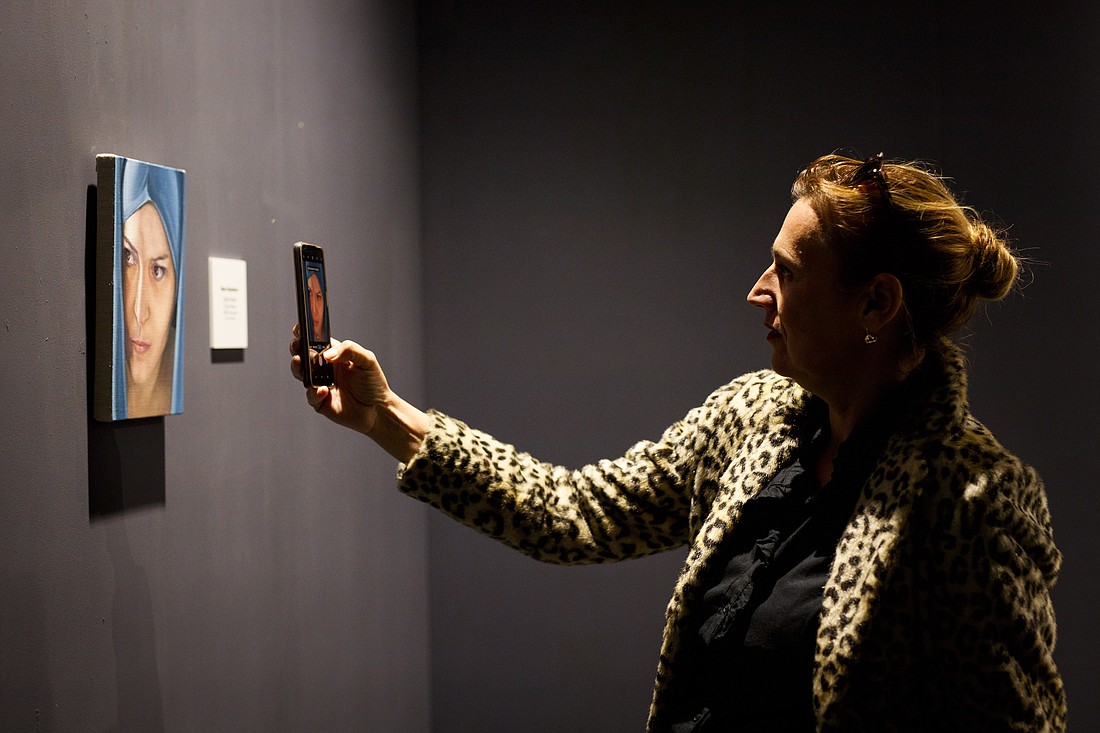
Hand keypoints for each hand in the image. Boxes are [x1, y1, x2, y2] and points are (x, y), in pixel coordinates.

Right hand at [290, 326, 428, 460]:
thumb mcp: (367, 360)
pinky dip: (314, 392)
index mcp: (334, 355)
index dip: (305, 334)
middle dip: (296, 348)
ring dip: (298, 367)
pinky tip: (324, 390)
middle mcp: (324, 369)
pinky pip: (311, 396)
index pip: (316, 341)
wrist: (378, 409)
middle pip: (303, 355)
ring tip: (299, 361)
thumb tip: (327, 354)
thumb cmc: (373, 383)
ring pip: (301, 374)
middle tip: (297, 346)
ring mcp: (320, 384)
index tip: (299, 329)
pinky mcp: (320, 402)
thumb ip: (349, 350)